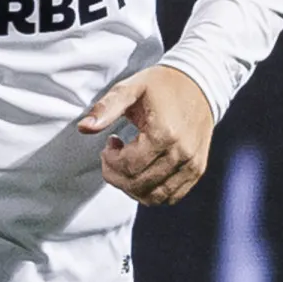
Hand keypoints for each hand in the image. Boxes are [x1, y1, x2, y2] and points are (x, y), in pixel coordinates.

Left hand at [77, 64, 214, 205]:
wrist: (199, 84)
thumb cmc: (161, 85)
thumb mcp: (130, 88)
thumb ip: (106, 108)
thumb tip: (83, 127)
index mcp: (164, 133)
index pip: (129, 166)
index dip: (111, 160)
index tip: (110, 143)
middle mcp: (182, 153)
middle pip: (139, 184)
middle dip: (116, 175)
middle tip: (113, 155)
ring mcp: (192, 165)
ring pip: (154, 197)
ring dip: (132, 187)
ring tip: (128, 163)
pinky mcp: (197, 170)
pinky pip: (172, 197)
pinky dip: (152, 192)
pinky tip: (144, 171)